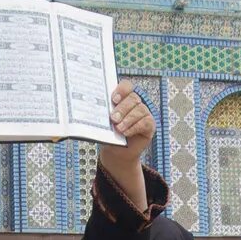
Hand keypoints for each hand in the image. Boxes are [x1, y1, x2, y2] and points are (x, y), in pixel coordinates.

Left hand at [96, 81, 154, 210]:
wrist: (116, 153)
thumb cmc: (108, 135)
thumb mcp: (102, 124)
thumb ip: (100, 115)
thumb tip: (90, 110)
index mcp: (122, 98)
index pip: (126, 86)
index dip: (122, 90)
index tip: (113, 99)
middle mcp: (134, 103)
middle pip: (133, 98)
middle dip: (122, 108)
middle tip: (113, 118)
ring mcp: (144, 113)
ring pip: (140, 109)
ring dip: (128, 119)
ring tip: (118, 128)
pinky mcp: (149, 124)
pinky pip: (145, 122)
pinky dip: (134, 127)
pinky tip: (126, 133)